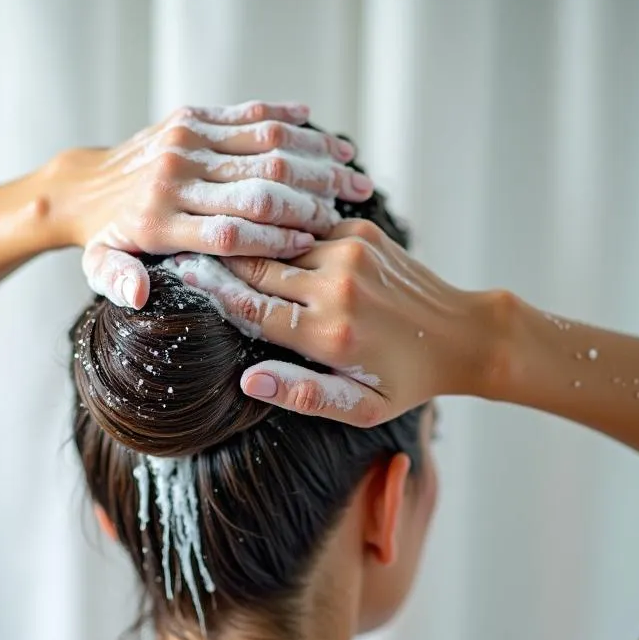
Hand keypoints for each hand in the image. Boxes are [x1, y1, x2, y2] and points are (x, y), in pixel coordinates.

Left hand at [54, 102, 375, 307]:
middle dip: (309, 200)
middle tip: (349, 211)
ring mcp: (185, 141)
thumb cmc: (104, 239)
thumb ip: (119, 283)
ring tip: (354, 175)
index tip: (312, 245)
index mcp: (159, 221)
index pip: (229, 233)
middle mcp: (175, 176)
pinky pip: (250, 116)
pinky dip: (294, 124)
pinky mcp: (193, 118)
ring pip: (263, 146)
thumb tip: (139, 297)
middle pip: (256, 187)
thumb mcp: (102, 268)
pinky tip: (329, 139)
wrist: (84, 184)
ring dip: (315, 159)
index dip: (274, 240)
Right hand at [169, 219, 491, 424]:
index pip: (250, 307)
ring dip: (251, 250)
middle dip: (218, 262)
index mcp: (330, 334)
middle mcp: (337, 286)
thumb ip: (302, 395)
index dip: (210, 291)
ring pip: (279, 246)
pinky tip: (271, 247)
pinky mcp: (361, 231)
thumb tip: (248, 381)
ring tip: (218, 246)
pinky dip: (288, 242)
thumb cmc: (404, 381)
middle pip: (256, 268)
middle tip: (181, 255)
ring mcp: (350, 251)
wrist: (460, 333)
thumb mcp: (359, 408)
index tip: (178, 276)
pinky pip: (307, 232)